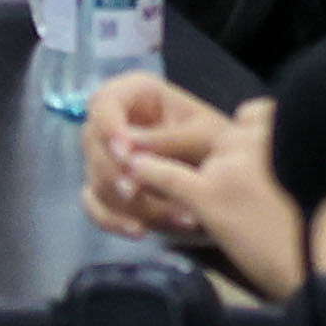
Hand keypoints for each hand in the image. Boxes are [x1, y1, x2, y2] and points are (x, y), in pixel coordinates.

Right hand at [83, 80, 289, 281]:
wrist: (233, 183)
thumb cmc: (222, 146)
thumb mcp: (205, 136)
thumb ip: (168, 140)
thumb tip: (128, 148)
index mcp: (137, 95)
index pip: (103, 102)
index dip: (108, 127)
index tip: (125, 153)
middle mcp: (116, 122)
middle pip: (92, 144)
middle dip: (116, 173)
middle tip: (137, 192)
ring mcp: (108, 157)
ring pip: (97, 179)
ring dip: (130, 203)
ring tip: (174, 218)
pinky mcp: (108, 188)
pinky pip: (94, 205)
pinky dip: (112, 221)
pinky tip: (139, 230)